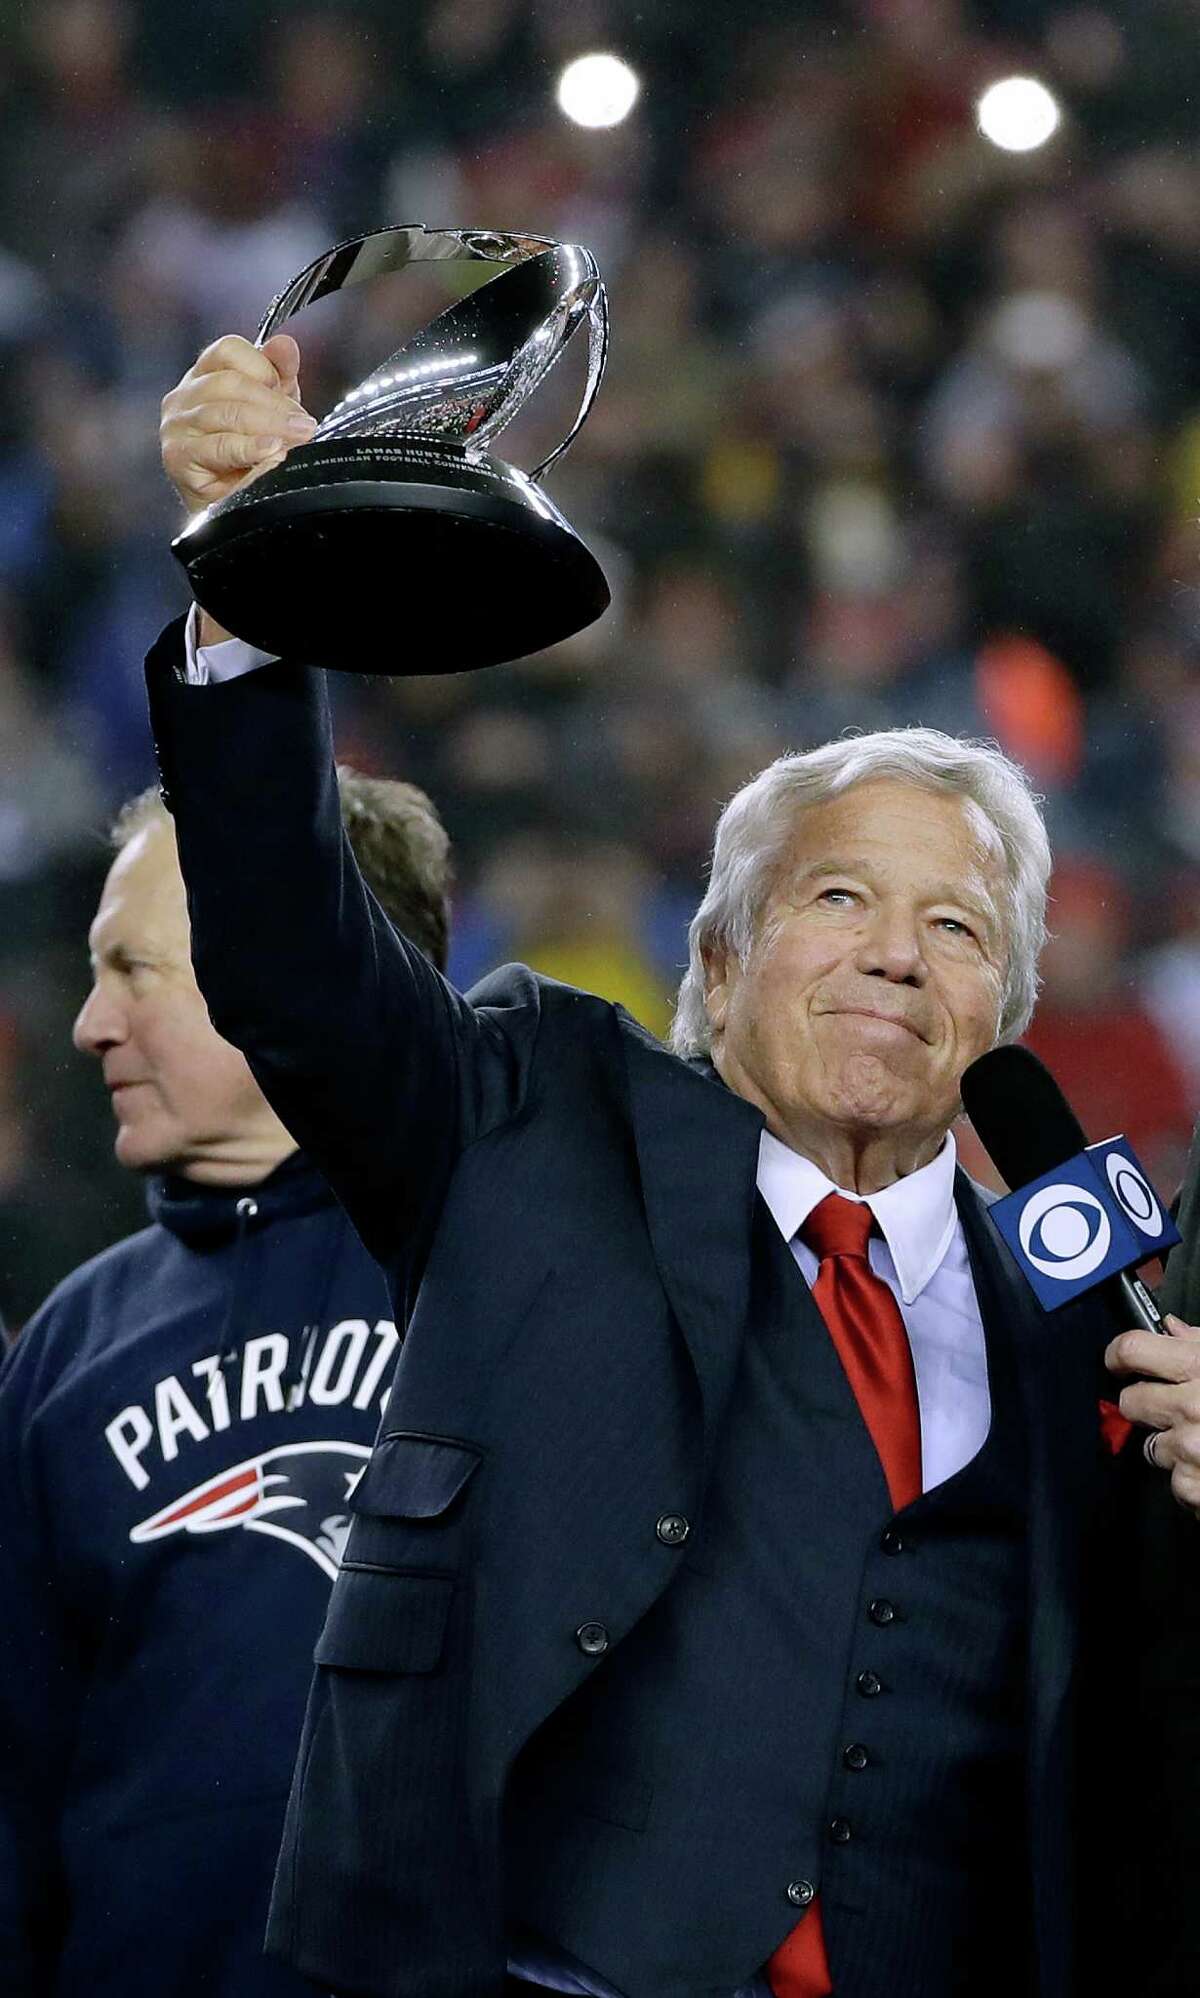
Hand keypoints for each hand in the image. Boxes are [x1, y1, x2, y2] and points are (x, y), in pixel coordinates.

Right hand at [160, 332, 316, 517]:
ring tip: (296, 438)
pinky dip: (249, 448)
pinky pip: (218, 447)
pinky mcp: (178, 458)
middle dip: (274, 404)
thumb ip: (279, 376)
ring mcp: (177, 427)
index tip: (286, 390)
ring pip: (225, 412)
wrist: (230, 509)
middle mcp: (183, 397)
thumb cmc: (247, 457)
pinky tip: (271, 451)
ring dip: (269, 425)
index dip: (262, 366)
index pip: (228, 350)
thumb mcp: (271, 410)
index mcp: (203, 377)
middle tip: (305, 424)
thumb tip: (286, 344)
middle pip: (229, 383)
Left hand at [1106, 1314, 1199, 1511]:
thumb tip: (1169, 1328)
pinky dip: (1193, 1480)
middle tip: (1173, 1406)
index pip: (1131, 1349)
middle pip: (1131, 1401)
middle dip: (1147, 1403)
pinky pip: (1175, 1483)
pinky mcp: (1196, 1491)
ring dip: (1175, 1445)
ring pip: (1153, 1446)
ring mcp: (1192, 1453)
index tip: (1121, 1361)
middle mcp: (1191, 1408)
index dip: (1120, 1354)